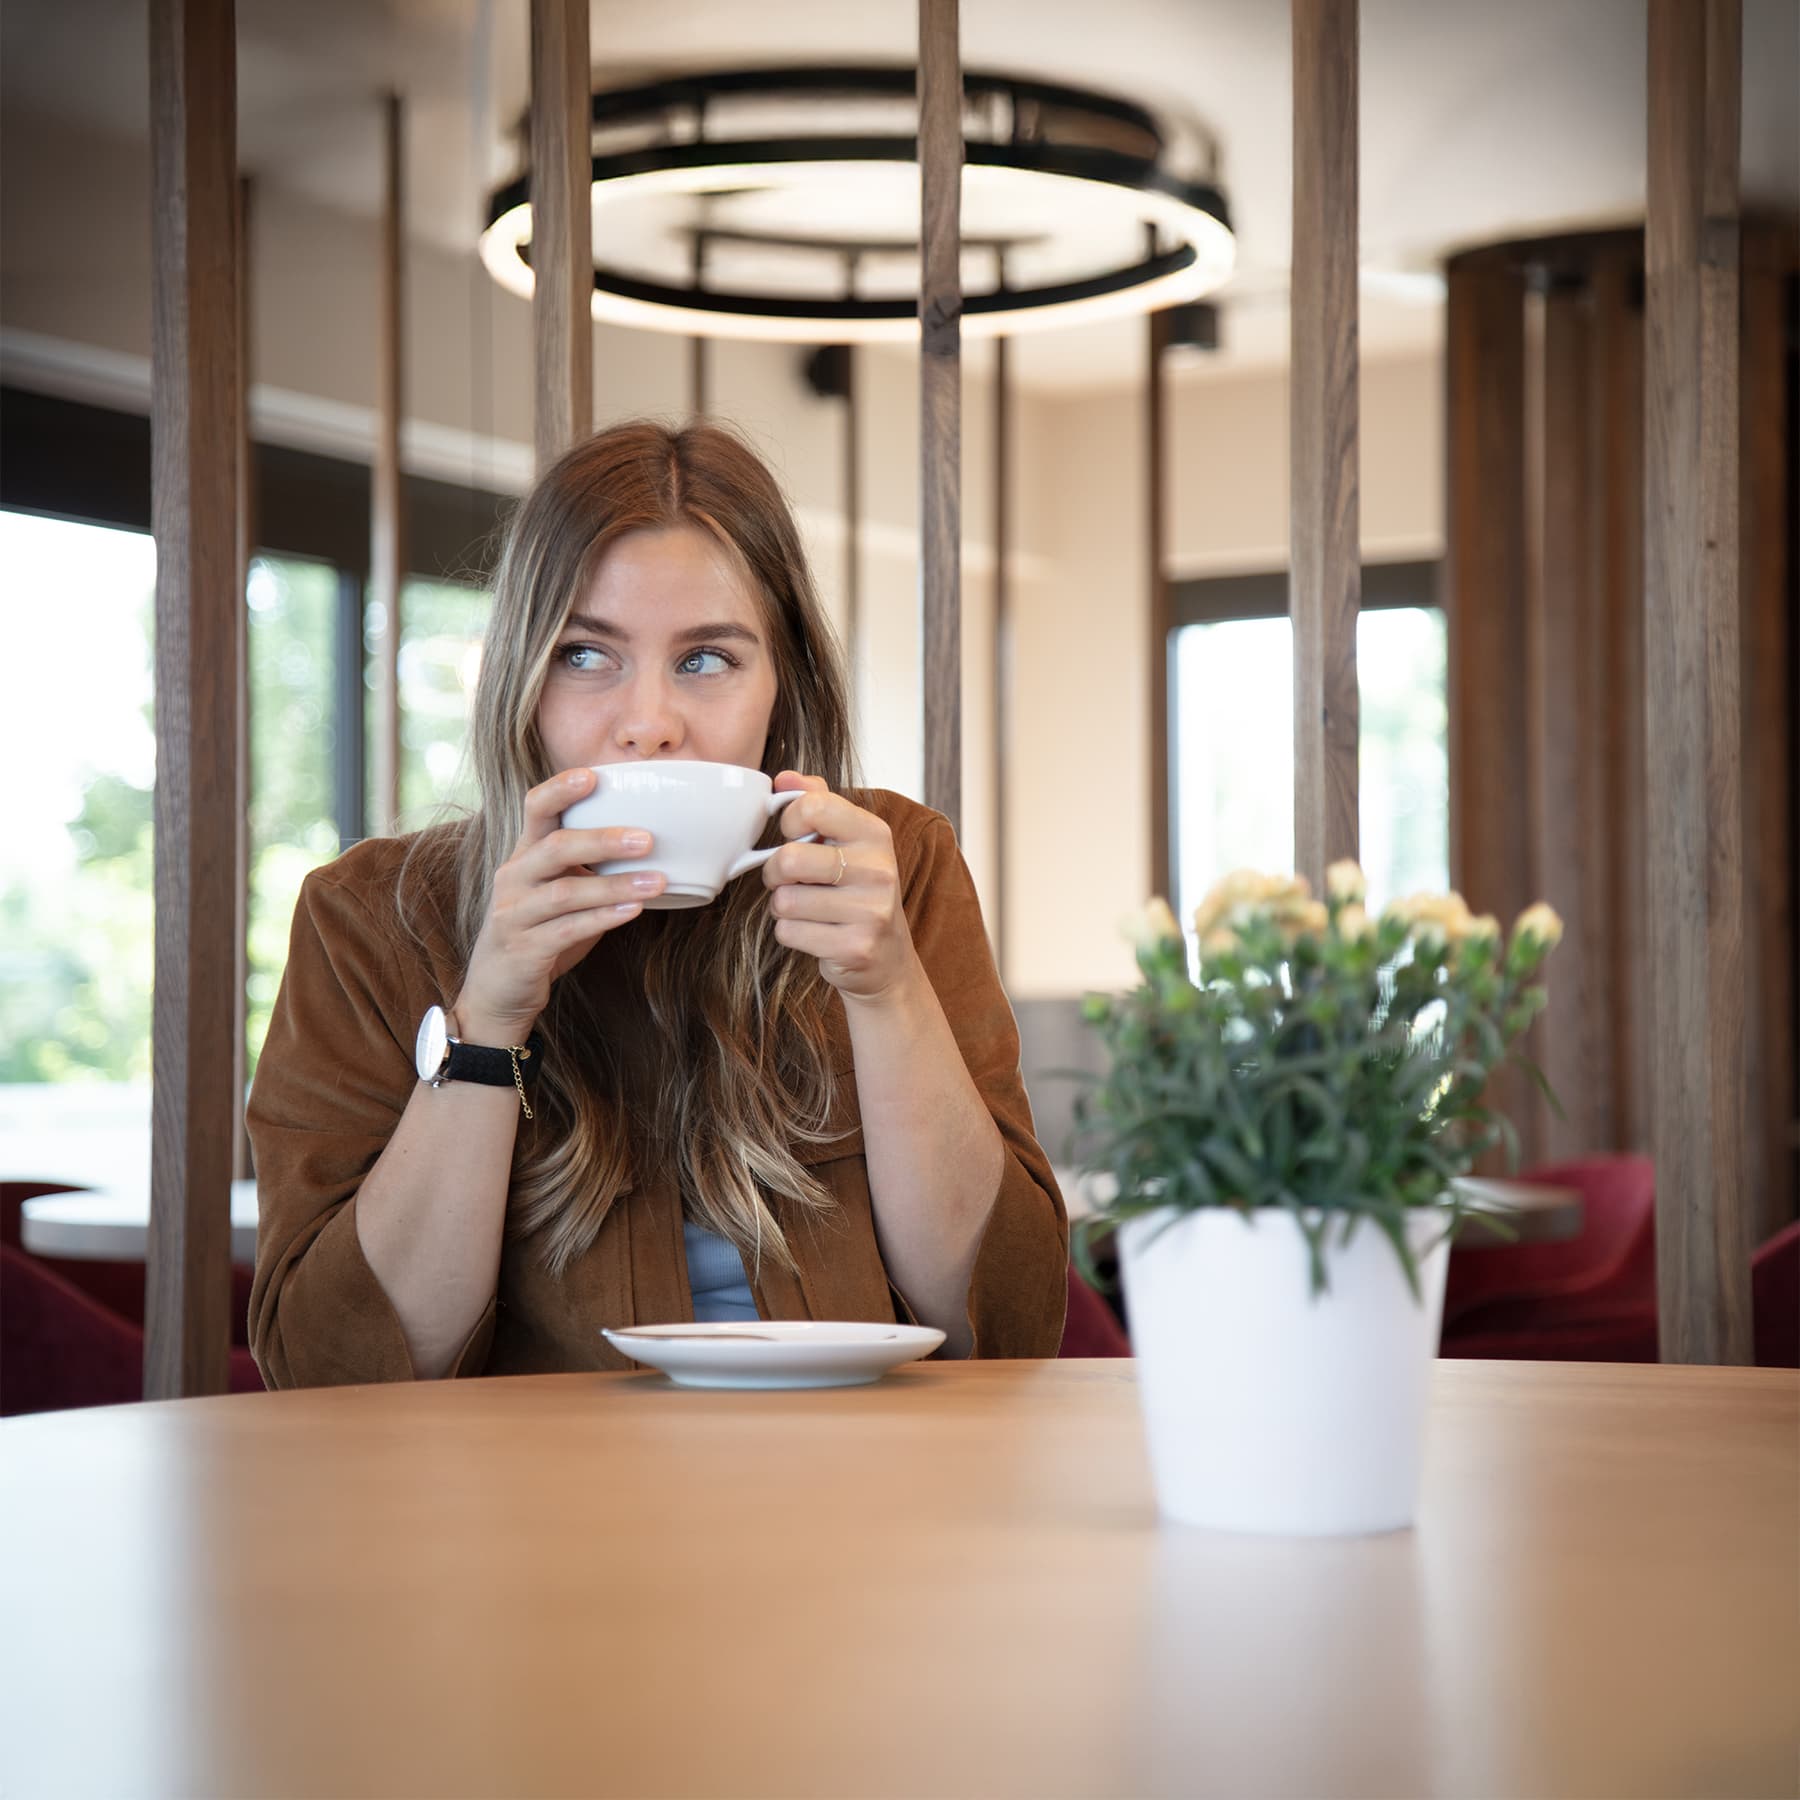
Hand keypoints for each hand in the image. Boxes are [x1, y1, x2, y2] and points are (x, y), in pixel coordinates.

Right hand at [453, 767, 663, 1042]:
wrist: (497, 991)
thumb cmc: (540, 933)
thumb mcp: (560, 892)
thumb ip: (590, 868)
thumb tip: (652, 845)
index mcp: (524, 856)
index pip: (535, 808)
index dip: (560, 789)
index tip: (594, 775)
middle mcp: (513, 878)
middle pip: (555, 847)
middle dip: (602, 839)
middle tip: (647, 839)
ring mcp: (514, 914)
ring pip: (566, 892)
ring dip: (615, 885)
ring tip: (657, 882)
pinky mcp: (523, 949)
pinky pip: (567, 929)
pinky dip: (603, 918)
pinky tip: (634, 911)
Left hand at [761, 774, 919, 1003]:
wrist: (887, 956)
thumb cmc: (856, 890)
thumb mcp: (846, 840)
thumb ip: (817, 801)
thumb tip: (784, 777)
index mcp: (875, 833)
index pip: (813, 806)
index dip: (789, 821)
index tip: (793, 836)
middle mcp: (878, 869)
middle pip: (790, 859)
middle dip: (774, 872)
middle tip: (786, 879)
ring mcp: (871, 910)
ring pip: (784, 901)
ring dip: (783, 906)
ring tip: (805, 908)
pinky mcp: (855, 947)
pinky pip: (789, 932)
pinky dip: (790, 933)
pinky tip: (814, 932)